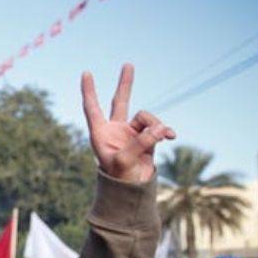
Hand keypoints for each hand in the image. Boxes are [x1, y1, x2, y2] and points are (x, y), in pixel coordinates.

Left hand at [81, 64, 175, 182]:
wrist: (132, 192)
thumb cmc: (119, 179)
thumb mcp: (125, 161)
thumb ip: (140, 143)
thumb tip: (160, 129)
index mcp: (101, 133)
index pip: (93, 108)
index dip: (89, 91)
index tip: (86, 73)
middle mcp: (115, 130)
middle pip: (120, 101)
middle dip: (125, 84)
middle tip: (128, 64)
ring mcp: (131, 133)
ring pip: (146, 118)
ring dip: (154, 126)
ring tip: (159, 138)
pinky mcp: (147, 139)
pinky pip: (158, 129)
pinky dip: (165, 131)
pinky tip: (171, 137)